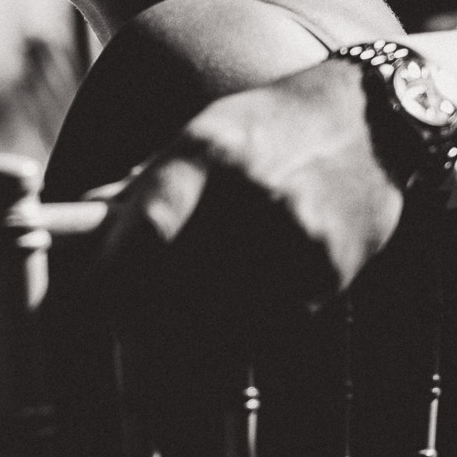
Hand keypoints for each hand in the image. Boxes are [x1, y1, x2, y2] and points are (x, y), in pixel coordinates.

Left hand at [91, 55, 402, 314]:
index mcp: (210, 149)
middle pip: (178, 283)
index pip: (151, 226)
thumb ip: (146, 182)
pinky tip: (224, 319)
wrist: (375, 123)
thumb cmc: (271, 126)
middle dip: (138, 309)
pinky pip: (266, 327)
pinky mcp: (329, 272)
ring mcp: (297, 237)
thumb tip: (81, 220)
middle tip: (119, 318)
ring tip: (167, 323)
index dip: (111, 273)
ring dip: (182, 331)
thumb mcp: (205, 132)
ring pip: (219, 317)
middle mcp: (255, 193)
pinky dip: (235, 334)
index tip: (88, 294)